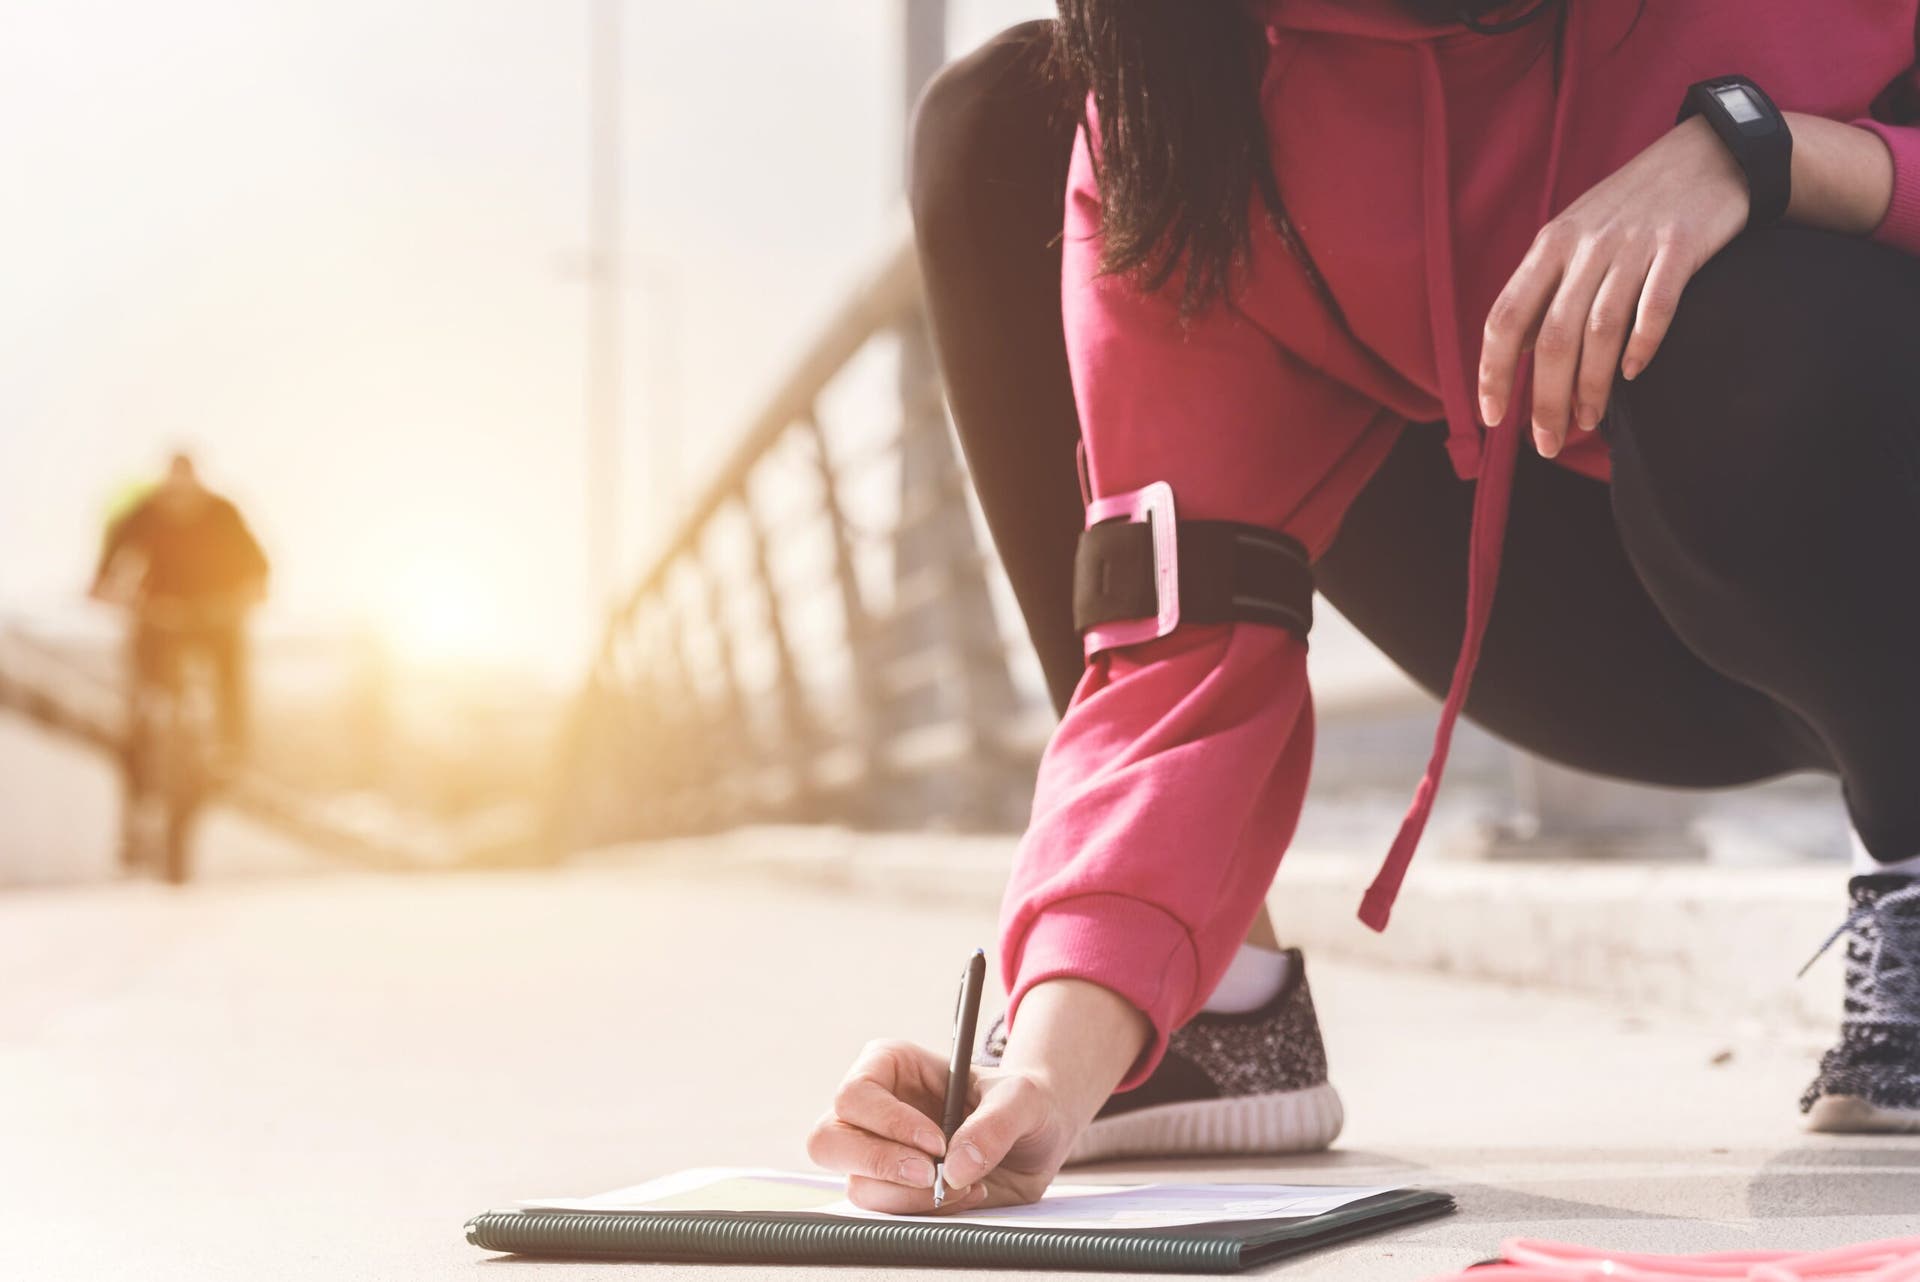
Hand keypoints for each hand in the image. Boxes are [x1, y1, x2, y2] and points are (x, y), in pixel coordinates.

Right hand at [807, 1038, 1075, 1214]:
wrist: (1036, 1138)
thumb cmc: (1022, 1101)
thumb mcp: (1022, 1098)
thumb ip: (996, 1123)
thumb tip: (955, 1166)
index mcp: (890, 1066)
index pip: (855, 1094)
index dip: (889, 1122)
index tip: (937, 1143)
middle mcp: (872, 1109)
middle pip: (829, 1141)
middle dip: (880, 1164)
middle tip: (931, 1176)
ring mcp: (877, 1154)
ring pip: (857, 1186)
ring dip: (910, 1196)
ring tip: (965, 1184)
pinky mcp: (892, 1192)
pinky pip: (884, 1213)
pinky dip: (923, 1213)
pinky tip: (962, 1196)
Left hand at [1478, 115, 1748, 457]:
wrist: (1708, 155)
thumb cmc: (1633, 208)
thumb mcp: (1574, 236)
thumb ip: (1544, 288)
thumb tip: (1517, 347)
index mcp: (1550, 245)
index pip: (1505, 318)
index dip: (1494, 372)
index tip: (1492, 417)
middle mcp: (1586, 245)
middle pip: (1553, 337)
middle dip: (1545, 400)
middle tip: (1547, 444)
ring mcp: (1634, 244)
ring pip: (1600, 330)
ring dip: (1590, 386)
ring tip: (1586, 421)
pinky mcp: (1682, 245)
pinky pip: (1656, 305)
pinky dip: (1642, 345)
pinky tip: (1634, 375)